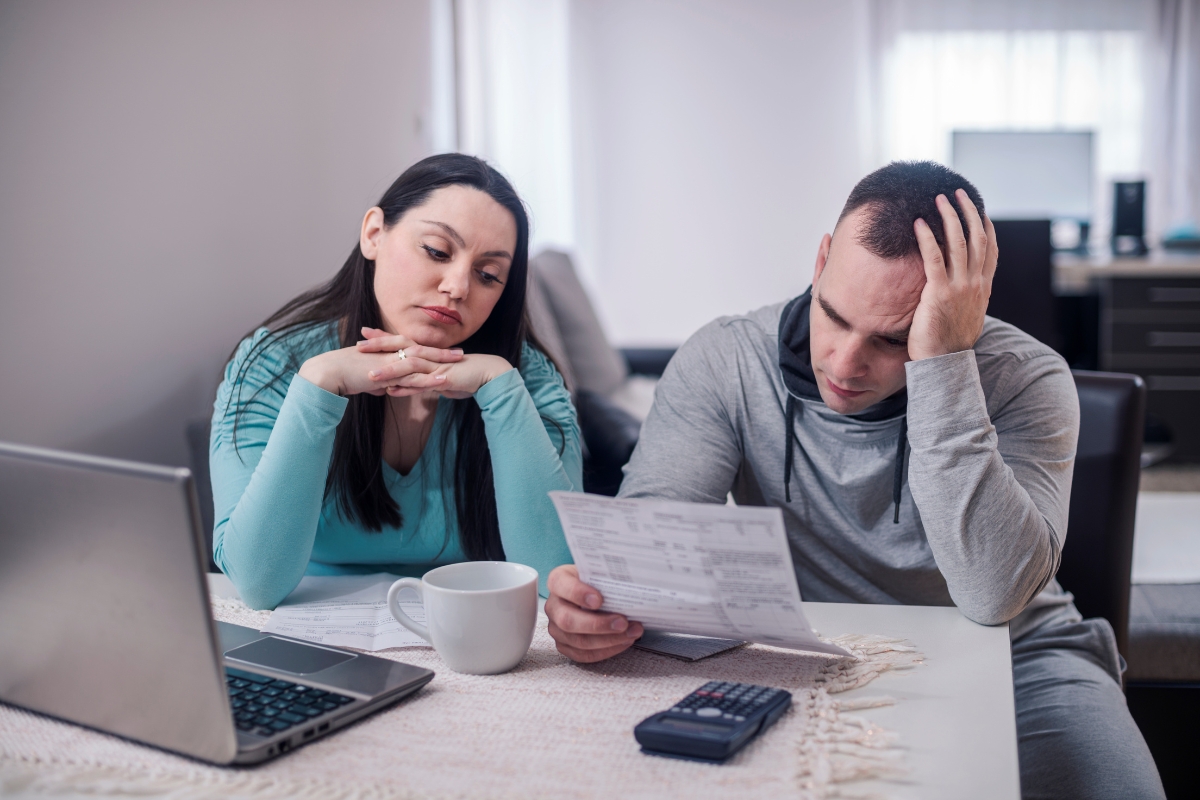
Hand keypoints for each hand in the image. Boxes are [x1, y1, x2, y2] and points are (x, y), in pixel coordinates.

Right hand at [297, 327, 462, 396]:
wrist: (328, 373)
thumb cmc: (342, 376)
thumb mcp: (365, 379)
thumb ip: (378, 382)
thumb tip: (385, 389)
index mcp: (385, 352)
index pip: (412, 349)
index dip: (429, 350)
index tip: (444, 352)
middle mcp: (390, 352)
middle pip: (421, 350)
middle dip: (441, 352)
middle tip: (461, 353)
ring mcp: (391, 360)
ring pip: (421, 360)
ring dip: (441, 361)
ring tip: (460, 363)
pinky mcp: (389, 372)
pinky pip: (413, 374)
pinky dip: (430, 376)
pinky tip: (445, 378)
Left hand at [356, 328, 513, 398]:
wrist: (488, 376)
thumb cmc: (465, 376)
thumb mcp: (440, 377)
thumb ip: (424, 380)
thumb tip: (410, 385)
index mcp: (427, 354)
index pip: (401, 343)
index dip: (382, 339)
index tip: (364, 335)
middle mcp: (429, 357)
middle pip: (400, 349)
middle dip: (379, 347)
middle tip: (359, 345)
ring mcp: (435, 367)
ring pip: (408, 367)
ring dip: (389, 370)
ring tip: (370, 374)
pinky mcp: (443, 379)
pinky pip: (422, 384)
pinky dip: (407, 387)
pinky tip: (392, 391)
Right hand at [545, 565, 643, 662]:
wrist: (594, 593)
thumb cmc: (597, 582)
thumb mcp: (600, 573)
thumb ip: (607, 578)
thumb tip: (629, 586)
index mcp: (558, 581)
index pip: (561, 585)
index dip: (578, 593)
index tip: (599, 600)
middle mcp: (553, 606)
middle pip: (568, 620)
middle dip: (598, 624)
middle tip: (623, 623)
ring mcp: (556, 628)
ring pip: (578, 641)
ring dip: (609, 640)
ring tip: (631, 633)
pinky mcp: (565, 645)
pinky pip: (584, 654)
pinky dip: (607, 650)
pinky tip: (623, 641)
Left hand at [908, 190, 998, 360]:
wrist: (945, 363)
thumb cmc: (949, 343)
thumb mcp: (966, 316)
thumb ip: (966, 299)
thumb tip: (961, 291)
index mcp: (983, 289)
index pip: (991, 251)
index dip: (987, 228)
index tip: (981, 211)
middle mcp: (976, 284)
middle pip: (978, 238)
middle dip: (969, 212)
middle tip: (959, 193)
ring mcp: (960, 287)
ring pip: (959, 242)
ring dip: (950, 216)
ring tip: (940, 198)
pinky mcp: (940, 293)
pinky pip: (934, 258)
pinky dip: (928, 237)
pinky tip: (919, 223)